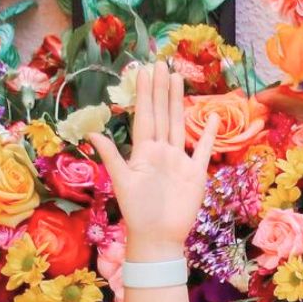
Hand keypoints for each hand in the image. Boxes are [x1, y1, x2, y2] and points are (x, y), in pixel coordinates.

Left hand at [89, 61, 219, 260]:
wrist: (158, 238)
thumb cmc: (137, 212)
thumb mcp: (122, 182)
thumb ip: (110, 156)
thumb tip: (90, 133)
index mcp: (143, 151)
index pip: (145, 116)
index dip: (144, 94)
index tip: (143, 71)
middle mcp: (161, 151)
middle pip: (162, 114)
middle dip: (161, 89)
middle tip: (161, 63)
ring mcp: (179, 161)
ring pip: (179, 125)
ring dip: (179, 102)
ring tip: (178, 78)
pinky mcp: (195, 174)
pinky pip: (203, 150)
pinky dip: (209, 135)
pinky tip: (213, 117)